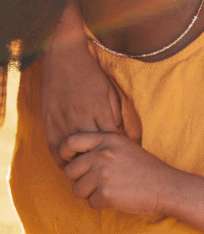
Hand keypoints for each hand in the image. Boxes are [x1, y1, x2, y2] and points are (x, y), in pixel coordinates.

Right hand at [41, 0, 133, 165]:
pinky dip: (61, 159)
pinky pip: (54, 147)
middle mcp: (80, 118)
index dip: (118, 152)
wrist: (63, 59)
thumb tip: (123, 136)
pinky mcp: (49, 122)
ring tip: (90, 174)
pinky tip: (69, 166)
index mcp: (99, 110)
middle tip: (110, 173)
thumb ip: (116, 115)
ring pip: (72, 152)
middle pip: (92, 150)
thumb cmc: (91, 76)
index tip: (125, 162)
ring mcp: (63, 121)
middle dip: (101, 162)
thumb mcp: (111, 92)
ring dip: (81, 164)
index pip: (112, 140)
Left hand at [59, 131, 180, 217]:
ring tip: (112, 189)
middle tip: (100, 182)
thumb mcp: (126, 147)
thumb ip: (101, 147)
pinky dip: (102, 204)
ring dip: (90, 194)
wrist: (168, 187)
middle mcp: (103, 154)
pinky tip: (119, 198)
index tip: (71, 162)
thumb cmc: (147, 169)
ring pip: (77, 189)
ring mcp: (103, 174)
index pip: (71, 142)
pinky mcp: (105, 194)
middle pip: (70, 170)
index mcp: (108, 139)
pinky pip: (90, 203)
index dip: (66, 154)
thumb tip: (74, 158)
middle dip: (81, 179)